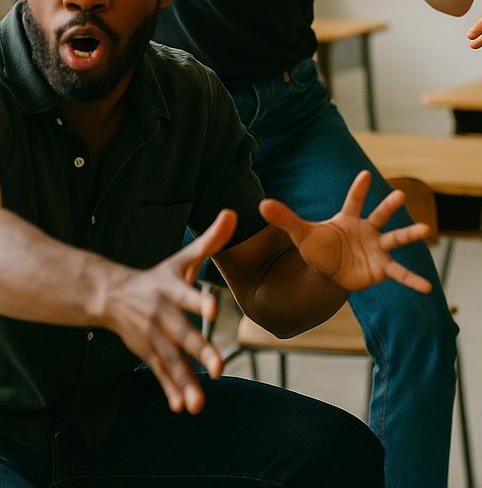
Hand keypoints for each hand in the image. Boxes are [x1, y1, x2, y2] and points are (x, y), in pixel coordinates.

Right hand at [102, 209, 236, 414]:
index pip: (187, 295)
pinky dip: (170, 389)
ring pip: (171, 362)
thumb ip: (210, 240)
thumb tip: (232, 212)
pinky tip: (182, 407)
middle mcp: (161, 316)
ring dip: (184, 383)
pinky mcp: (148, 353)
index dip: (199, 301)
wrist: (111, 296)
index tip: (214, 310)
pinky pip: (160, 373)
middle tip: (220, 369)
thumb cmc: (159, 275)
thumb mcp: (182, 257)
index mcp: (171, 290)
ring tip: (199, 403)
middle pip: (183, 336)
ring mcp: (153, 338)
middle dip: (200, 352)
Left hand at [260, 171, 431, 294]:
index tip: (364, 175)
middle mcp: (367, 230)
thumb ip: (285, 218)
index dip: (358, 189)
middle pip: (380, 215)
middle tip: (401, 193)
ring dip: (411, 234)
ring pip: (396, 239)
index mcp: (349, 219)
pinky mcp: (381, 269)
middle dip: (389, 206)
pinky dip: (413, 280)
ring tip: (426, 230)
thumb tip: (261, 204)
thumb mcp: (301, 234)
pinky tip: (428, 288)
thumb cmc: (318, 247)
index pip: (353, 201)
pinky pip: (400, 273)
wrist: (329, 272)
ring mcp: (377, 249)